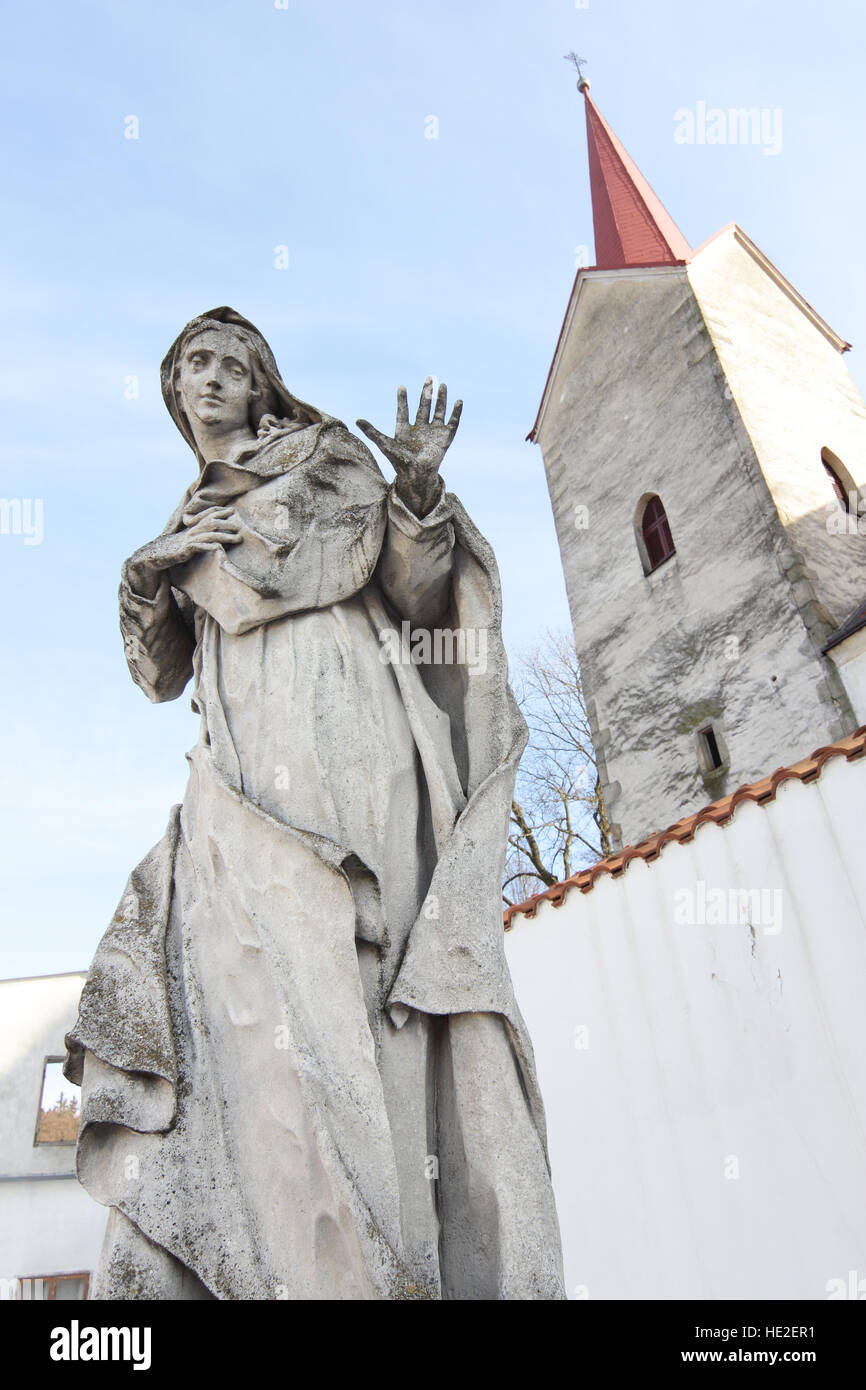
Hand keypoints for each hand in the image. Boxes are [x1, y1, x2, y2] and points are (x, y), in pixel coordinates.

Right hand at [125, 507, 241, 597]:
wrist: (154, 556)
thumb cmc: (172, 550)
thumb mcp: (187, 540)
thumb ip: (198, 536)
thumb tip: (211, 538)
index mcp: (192, 528)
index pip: (207, 515)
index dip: (218, 511)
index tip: (231, 511)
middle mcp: (191, 531)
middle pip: (211, 523)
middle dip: (226, 523)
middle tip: (239, 525)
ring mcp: (188, 540)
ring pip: (209, 535)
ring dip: (225, 536)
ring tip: (238, 538)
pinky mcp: (184, 551)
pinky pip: (199, 547)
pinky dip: (210, 547)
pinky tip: (219, 548)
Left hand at [357, 378, 461, 517]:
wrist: (416, 474)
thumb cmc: (399, 462)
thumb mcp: (384, 444)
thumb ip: (372, 431)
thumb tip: (357, 420)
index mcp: (405, 430)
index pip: (403, 411)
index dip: (402, 400)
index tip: (401, 387)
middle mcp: (419, 430)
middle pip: (424, 407)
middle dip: (426, 393)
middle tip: (429, 378)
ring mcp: (433, 433)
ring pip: (438, 412)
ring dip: (441, 399)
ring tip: (443, 385)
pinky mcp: (444, 438)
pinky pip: (452, 423)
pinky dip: (456, 413)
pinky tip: (458, 401)